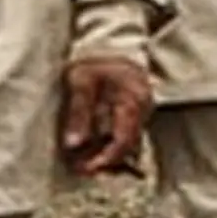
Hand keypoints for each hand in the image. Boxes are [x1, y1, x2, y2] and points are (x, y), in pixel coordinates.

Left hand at [58, 56, 152, 176]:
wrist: (110, 46)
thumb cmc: (94, 63)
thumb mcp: (80, 82)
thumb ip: (79, 112)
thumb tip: (73, 144)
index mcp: (132, 100)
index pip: (123, 139)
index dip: (106, 158)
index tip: (87, 168)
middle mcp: (143, 108)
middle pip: (128, 146)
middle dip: (105, 162)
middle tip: (81, 171)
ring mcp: (142, 111)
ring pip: (128, 142)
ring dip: (107, 156)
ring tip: (83, 164)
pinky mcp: (136, 113)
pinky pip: (126, 135)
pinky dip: (110, 145)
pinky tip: (93, 152)